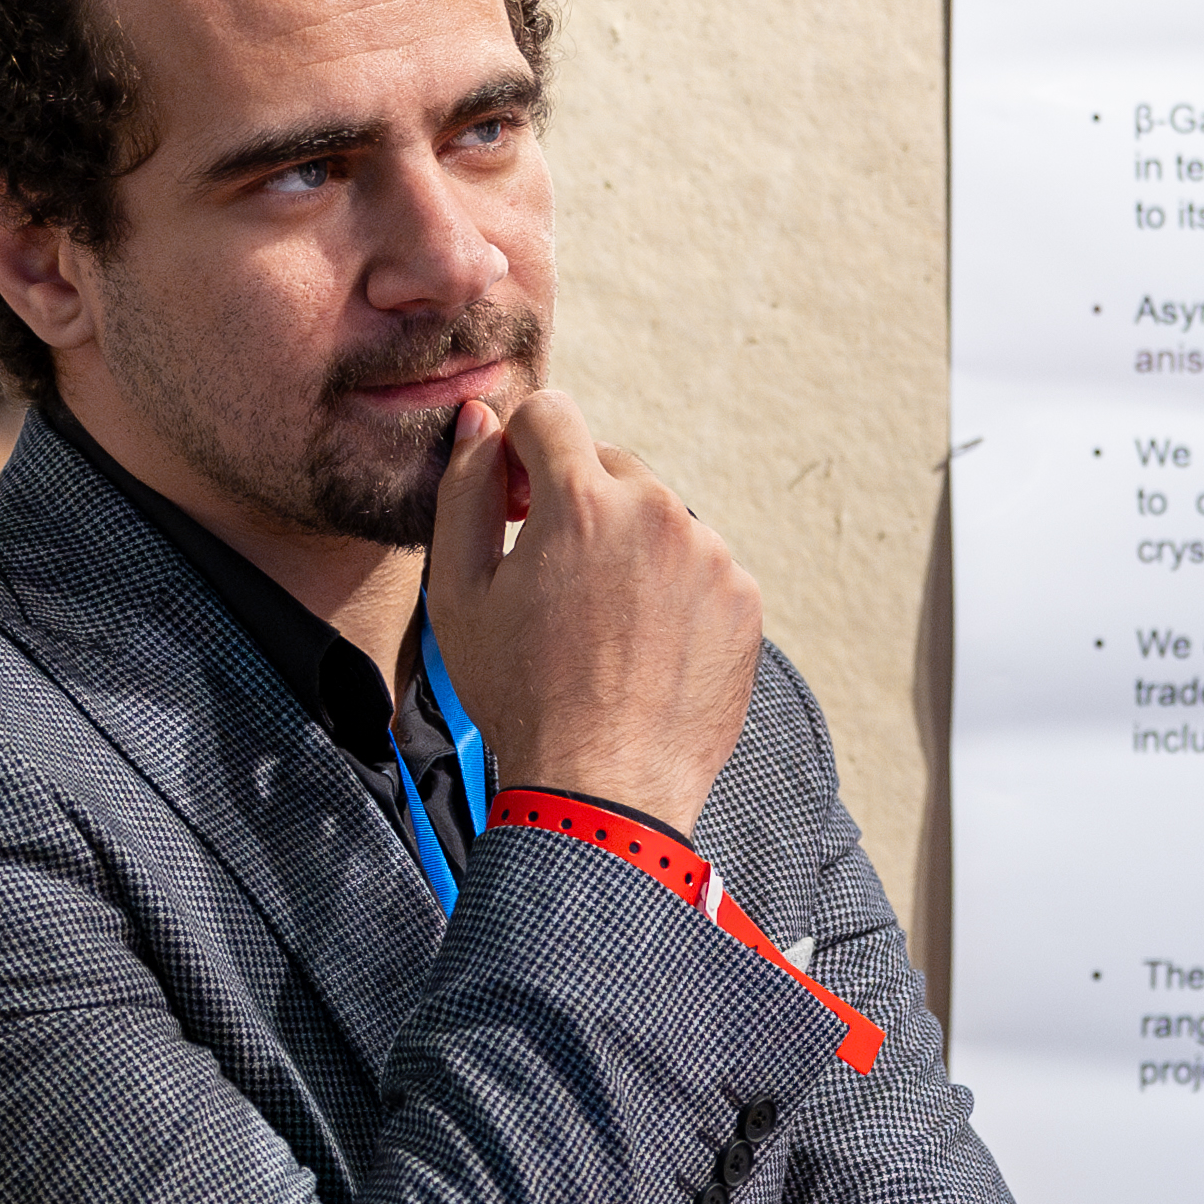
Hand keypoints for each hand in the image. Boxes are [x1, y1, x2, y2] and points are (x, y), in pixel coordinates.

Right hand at [424, 387, 762, 833]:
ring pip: (655, 518)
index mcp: (582, 503)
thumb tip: (480, 420)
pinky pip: (698, 566)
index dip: (518, 449)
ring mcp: (711, 556)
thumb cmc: (521, 698)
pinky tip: (639, 645)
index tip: (511, 500)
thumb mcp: (459, 592)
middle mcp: (658, 514)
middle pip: (607, 465)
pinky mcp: (744, 597)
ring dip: (624, 546)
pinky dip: (669, 589)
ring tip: (597, 624)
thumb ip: (465, 489)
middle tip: (548, 576)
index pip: (550, 414)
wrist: (605, 789)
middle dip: (573, 500)